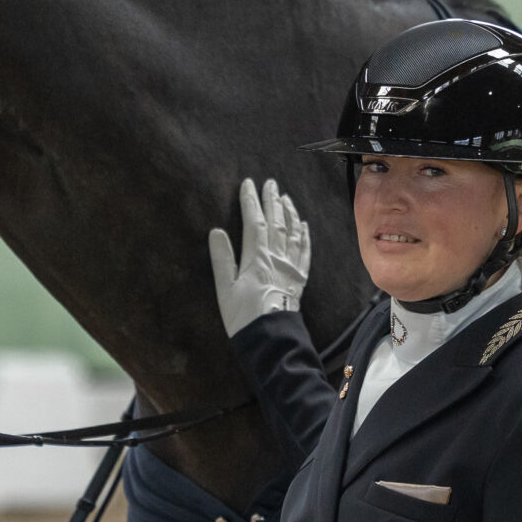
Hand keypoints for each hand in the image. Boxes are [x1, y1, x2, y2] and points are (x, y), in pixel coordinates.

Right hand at [207, 177, 310, 336]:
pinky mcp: (299, 279)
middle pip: (276, 223)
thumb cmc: (243, 316)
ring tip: (285, 198)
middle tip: (270, 183)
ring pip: (293, 233)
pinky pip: (305, 252)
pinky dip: (305, 236)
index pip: (254, 222)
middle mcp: (277, 258)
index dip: (250, 201)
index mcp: (257, 258)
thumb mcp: (225, 289)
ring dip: (289, 213)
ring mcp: (291, 268)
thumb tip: (217, 231)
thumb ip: (222, 259)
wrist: (270, 338)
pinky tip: (303, 226)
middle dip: (272, 200)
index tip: (248, 184)